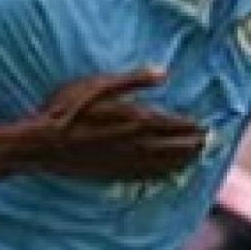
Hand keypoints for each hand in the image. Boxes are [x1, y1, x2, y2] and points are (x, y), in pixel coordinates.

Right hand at [25, 69, 206, 181]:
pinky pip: (145, 177)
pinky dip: (161, 175)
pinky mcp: (114, 174)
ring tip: (196, 159)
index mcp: (136, 120)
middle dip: (193, 145)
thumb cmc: (68, 110)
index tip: (207, 125)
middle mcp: (136, 145)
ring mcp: (125, 162)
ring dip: (182, 161)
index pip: (174, 124)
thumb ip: (133, 80)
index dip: (192, 126)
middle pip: (174, 147)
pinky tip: (168, 176)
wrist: (43, 144)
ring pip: (163, 164)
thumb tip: (163, 72)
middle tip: (207, 143)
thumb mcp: (98, 84)